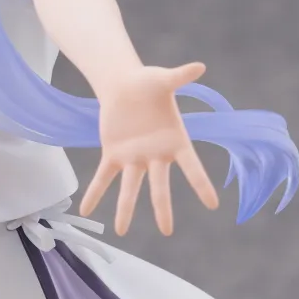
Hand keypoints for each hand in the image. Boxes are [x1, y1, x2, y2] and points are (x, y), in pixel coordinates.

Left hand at [80, 61, 218, 235]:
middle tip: (167, 231)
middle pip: (160, 186)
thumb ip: (180, 77)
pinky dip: (94, 192)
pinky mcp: (113, 154)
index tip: (213, 205)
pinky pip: (103, 177)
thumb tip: (200, 66)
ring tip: (121, 231)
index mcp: (175, 141)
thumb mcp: (163, 79)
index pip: (192, 167)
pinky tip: (86, 209)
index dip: (201, 185)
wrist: (124, 83)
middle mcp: (156, 155)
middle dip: (162, 208)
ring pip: (130, 188)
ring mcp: (134, 157)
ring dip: (125, 209)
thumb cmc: (149, 82)